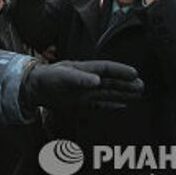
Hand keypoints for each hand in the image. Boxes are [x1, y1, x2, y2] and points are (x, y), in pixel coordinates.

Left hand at [22, 60, 143, 110]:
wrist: (33, 88)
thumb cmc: (47, 78)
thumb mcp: (62, 76)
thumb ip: (79, 79)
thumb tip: (98, 81)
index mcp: (83, 69)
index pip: (106, 69)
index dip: (120, 70)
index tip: (134, 73)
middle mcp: (87, 80)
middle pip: (110, 81)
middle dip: (126, 83)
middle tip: (142, 86)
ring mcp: (84, 91)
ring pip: (108, 92)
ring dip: (122, 93)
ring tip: (138, 94)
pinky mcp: (80, 102)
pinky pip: (99, 104)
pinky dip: (110, 105)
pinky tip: (122, 105)